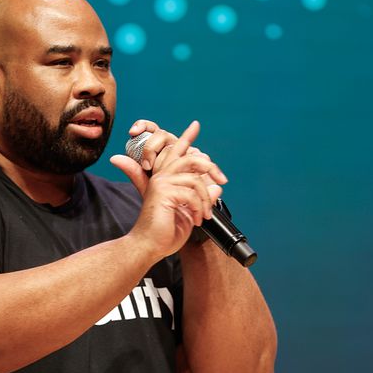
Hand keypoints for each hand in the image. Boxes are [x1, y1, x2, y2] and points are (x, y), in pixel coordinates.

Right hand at [110, 120, 227, 257]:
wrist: (150, 247)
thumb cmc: (164, 233)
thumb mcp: (189, 213)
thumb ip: (200, 198)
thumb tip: (216, 187)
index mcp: (165, 179)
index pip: (176, 153)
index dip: (186, 138)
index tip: (195, 125)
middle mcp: (161, 177)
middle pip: (191, 158)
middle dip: (211, 167)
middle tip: (223, 179)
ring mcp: (161, 184)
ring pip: (195, 178)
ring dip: (206, 199)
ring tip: (205, 214)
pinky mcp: (164, 193)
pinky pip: (192, 193)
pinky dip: (200, 208)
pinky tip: (198, 219)